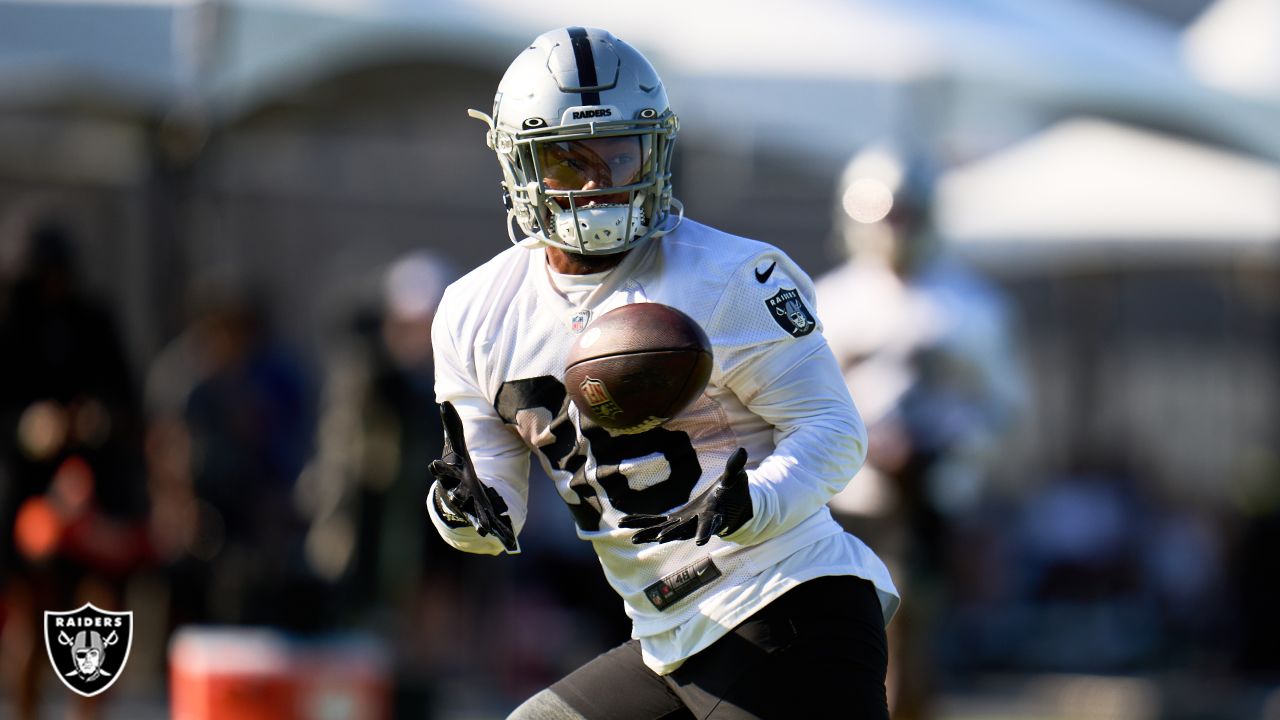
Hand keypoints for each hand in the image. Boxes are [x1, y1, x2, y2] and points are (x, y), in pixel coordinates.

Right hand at [429, 401, 517, 551]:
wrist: (458, 499)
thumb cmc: (457, 471)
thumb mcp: (456, 448)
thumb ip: (452, 426)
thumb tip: (445, 401)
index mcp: (450, 478)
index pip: (442, 472)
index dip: (438, 469)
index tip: (433, 464)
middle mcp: (457, 496)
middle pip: (456, 498)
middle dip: (457, 499)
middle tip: (456, 499)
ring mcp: (470, 511)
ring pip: (474, 517)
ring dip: (479, 522)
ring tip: (484, 528)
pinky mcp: (484, 520)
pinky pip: (493, 529)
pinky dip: (500, 535)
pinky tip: (510, 542)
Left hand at [620, 448, 752, 545]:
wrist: (729, 510)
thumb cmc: (733, 494)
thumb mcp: (735, 480)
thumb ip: (735, 468)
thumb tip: (742, 450)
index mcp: (712, 515)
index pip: (709, 524)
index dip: (706, 531)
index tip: (701, 542)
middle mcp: (696, 523)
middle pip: (682, 530)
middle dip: (670, 534)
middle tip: (657, 539)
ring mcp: (683, 524)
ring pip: (663, 529)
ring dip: (648, 533)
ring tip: (632, 538)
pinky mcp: (675, 520)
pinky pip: (655, 522)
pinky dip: (641, 522)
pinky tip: (624, 523)